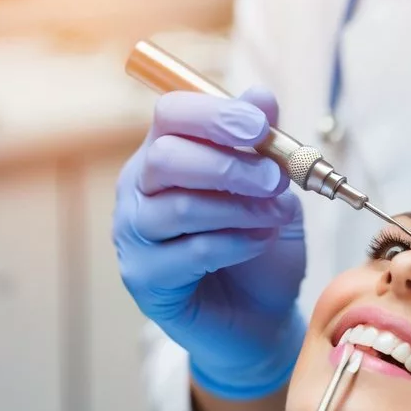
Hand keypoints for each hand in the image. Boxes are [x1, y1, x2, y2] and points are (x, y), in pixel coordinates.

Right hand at [114, 88, 307, 397]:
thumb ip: (265, 144)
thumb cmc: (260, 245)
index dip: (214, 115)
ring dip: (239, 208)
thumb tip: (261, 95)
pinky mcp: (144, 278)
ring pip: (178, 208)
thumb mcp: (272, 188)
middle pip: (166, 158)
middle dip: (230, 165)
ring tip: (276, 216)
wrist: (262, 315)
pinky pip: (188, 253)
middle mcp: (139, 188)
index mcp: (166, 152)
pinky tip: (259, 243)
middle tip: (276, 180)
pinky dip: (234, 243)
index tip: (260, 127)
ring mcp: (134, 235)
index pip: (170, 115)